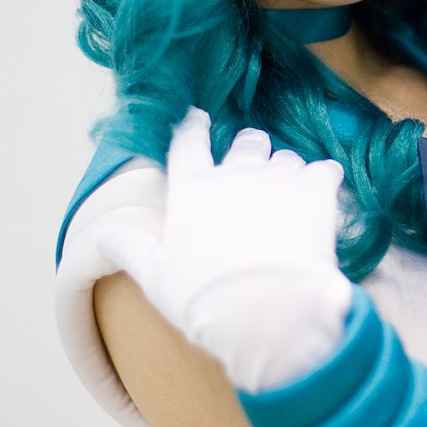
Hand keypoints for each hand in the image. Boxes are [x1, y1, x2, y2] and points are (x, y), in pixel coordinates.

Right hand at [95, 107, 352, 393]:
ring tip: (288, 189)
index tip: (196, 117)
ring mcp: (277, 179)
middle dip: (249, 147)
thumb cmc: (204, 298)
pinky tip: (326, 187)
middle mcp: (234, 175)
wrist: (266, 309)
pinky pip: (324, 170)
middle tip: (253, 157)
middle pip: (245, 144)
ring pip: (284, 157)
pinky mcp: (316, 192)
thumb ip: (129, 250)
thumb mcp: (155, 278)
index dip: (191, 129)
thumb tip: (100, 234)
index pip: (187, 146)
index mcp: (192, 191)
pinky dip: (324, 177)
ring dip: (285, 169)